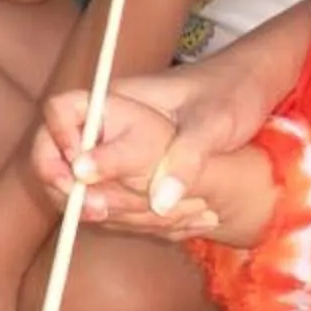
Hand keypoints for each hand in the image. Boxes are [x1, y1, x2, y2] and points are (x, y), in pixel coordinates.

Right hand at [34, 72, 224, 222]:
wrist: (252, 87)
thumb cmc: (230, 94)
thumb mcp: (213, 125)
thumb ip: (186, 159)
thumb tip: (160, 204)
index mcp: (119, 97)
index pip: (60, 111)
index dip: (58, 144)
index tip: (80, 173)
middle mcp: (111, 120)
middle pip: (61, 151)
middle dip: (70, 186)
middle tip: (98, 211)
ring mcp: (120, 142)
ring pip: (84, 177)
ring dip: (95, 203)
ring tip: (130, 221)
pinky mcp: (134, 163)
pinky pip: (110, 188)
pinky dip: (120, 209)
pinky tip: (151, 223)